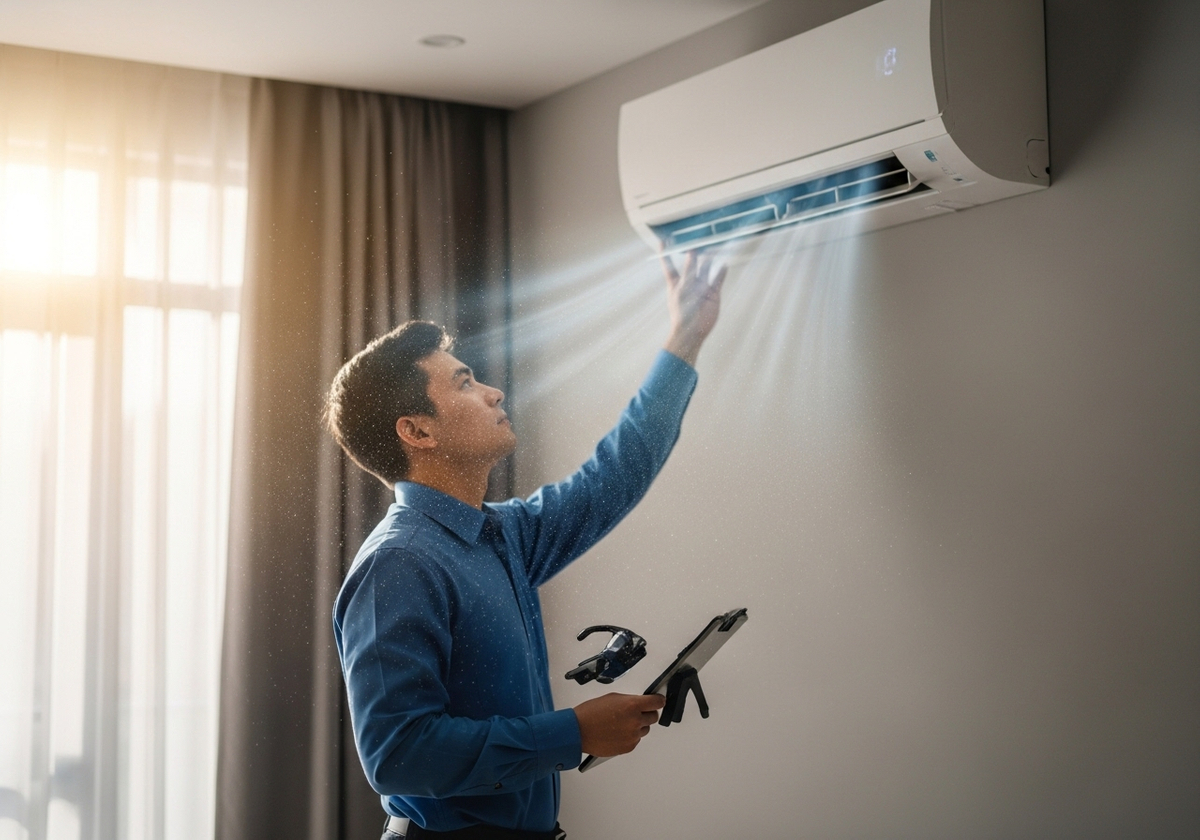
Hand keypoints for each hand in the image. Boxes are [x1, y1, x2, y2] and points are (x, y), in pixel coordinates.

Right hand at [573, 692, 665, 756]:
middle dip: (647, 713)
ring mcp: (633, 736)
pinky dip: (630, 736)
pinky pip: (636, 740)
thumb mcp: (613, 698)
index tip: (659, 700)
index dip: (658, 700)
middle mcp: (635, 721)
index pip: (657, 702)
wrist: (578, 731)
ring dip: (638, 725)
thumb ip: (630, 701)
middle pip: (654, 717)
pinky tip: (618, 732)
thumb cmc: (591, 713)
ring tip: (622, 723)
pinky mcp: (628, 747)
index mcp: (632, 705)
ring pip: (645, 729)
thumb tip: (640, 703)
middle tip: (637, 712)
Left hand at [661, 249, 726, 365]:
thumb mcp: (683, 289)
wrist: (693, 331)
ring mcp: (701, 288)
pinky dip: (721, 272)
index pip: (669, 264)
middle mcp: (689, 282)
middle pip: (691, 264)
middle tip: (698, 237)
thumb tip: (692, 253)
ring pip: (706, 269)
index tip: (663, 240)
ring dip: (709, 259)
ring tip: (713, 246)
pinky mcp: (713, 294)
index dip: (666, 253)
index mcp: (676, 282)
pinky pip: (718, 280)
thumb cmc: (682, 311)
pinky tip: (724, 263)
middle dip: (694, 252)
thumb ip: (689, 271)